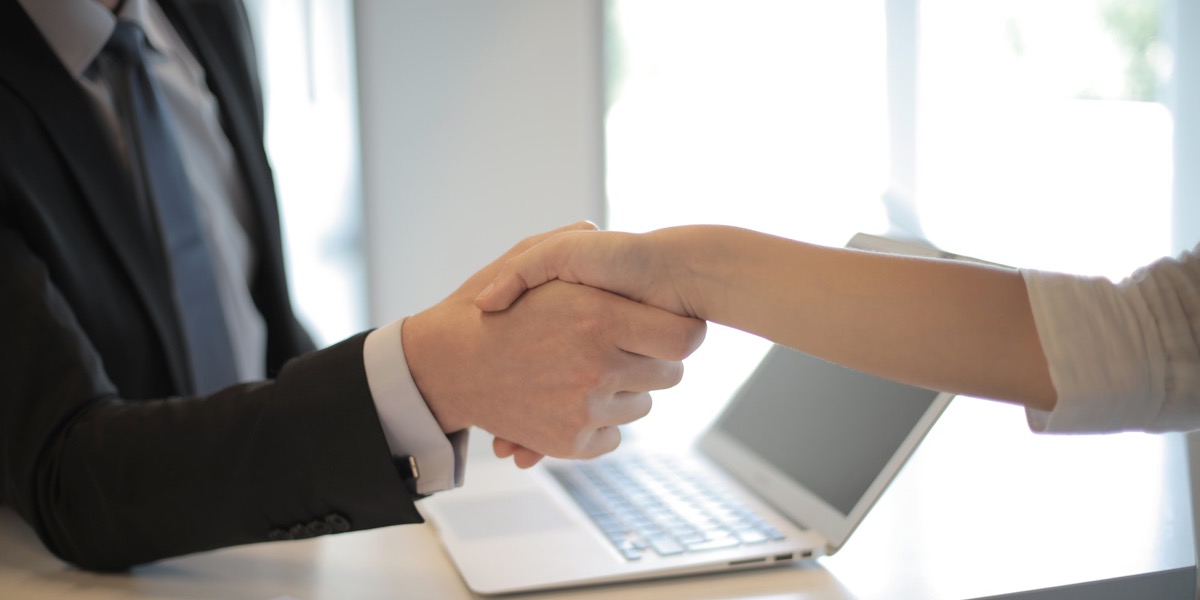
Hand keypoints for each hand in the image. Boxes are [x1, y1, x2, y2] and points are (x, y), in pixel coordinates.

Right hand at [403, 225, 706, 463]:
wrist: (444, 365)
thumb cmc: (487, 307)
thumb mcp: (526, 258)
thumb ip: (571, 241)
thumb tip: (600, 231)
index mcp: (599, 318)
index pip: (685, 337)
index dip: (682, 331)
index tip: (667, 327)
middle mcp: (598, 366)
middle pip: (669, 375)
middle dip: (651, 360)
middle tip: (625, 347)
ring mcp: (584, 409)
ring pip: (641, 406)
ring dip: (624, 392)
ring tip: (587, 371)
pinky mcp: (569, 443)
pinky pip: (612, 436)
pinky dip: (600, 423)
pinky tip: (574, 401)